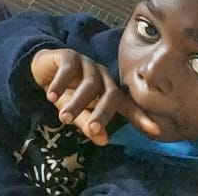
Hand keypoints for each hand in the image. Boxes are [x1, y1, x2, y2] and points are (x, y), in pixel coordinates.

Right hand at [29, 48, 161, 145]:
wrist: (42, 71)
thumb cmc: (65, 94)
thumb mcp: (75, 112)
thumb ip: (87, 124)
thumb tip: (102, 140)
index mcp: (108, 90)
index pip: (127, 105)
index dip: (140, 117)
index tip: (155, 130)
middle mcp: (102, 76)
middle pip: (110, 94)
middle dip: (102, 113)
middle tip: (94, 129)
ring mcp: (87, 64)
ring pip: (88, 84)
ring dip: (77, 102)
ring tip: (64, 118)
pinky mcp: (69, 56)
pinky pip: (68, 70)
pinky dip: (60, 84)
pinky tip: (51, 96)